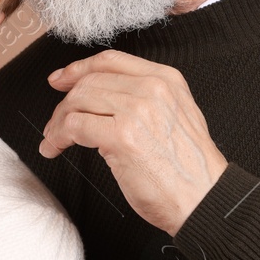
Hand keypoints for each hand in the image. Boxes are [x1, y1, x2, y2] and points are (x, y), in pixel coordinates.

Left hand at [38, 50, 226, 235]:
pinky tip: (56, 148)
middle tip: (55, 124)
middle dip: (64, 103)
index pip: (111, 60)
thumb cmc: (189, 171)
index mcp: (166, 80)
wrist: (205, 199)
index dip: (79, 68)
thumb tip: (101, 99)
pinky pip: (74, 125)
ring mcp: (137, 110)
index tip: (60, 79)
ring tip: (54, 140)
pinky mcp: (122, 135)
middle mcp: (152, 88)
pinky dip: (58, 137)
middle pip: (89, 81)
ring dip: (58, 122)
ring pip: (78, 101)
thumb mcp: (175, 117)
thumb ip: (145, 100)